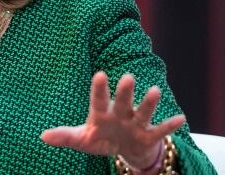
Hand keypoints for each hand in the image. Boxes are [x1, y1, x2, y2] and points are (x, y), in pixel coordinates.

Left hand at [40, 71, 183, 169]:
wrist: (125, 150)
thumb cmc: (101, 139)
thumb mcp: (82, 140)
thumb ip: (65, 136)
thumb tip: (43, 136)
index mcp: (102, 113)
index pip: (99, 99)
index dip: (99, 88)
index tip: (100, 74)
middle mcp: (120, 114)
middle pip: (123, 101)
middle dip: (125, 92)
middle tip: (128, 77)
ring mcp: (136, 123)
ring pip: (143, 112)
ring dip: (149, 103)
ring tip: (155, 90)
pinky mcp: (149, 136)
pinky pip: (160, 130)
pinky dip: (170, 125)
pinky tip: (181, 118)